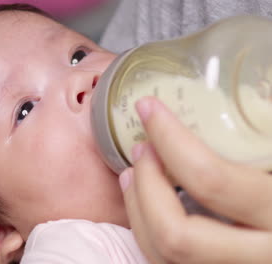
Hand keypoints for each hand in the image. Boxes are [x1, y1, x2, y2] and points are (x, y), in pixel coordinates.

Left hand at [119, 97, 271, 263]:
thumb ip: (261, 137)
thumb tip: (256, 89)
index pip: (212, 181)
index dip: (171, 139)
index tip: (150, 108)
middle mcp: (261, 258)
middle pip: (177, 235)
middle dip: (147, 187)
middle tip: (141, 148)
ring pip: (165, 258)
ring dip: (137, 211)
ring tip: (134, 173)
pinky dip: (148, 233)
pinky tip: (146, 206)